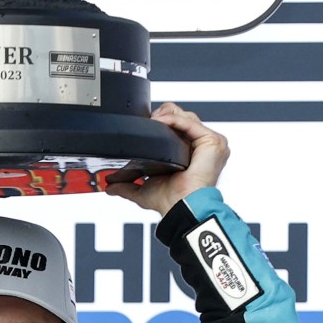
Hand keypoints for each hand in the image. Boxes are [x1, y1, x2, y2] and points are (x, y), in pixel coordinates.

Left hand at [105, 103, 227, 215]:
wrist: (179, 206)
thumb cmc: (170, 201)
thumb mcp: (143, 189)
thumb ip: (126, 186)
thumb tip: (109, 186)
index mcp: (189, 154)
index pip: (176, 126)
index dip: (160, 123)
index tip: (145, 127)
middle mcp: (200, 147)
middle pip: (181, 116)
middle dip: (162, 116)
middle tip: (147, 125)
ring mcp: (209, 143)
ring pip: (186, 115)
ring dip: (166, 115)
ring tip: (151, 123)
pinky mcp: (213, 141)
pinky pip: (190, 121)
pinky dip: (172, 119)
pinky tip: (159, 122)